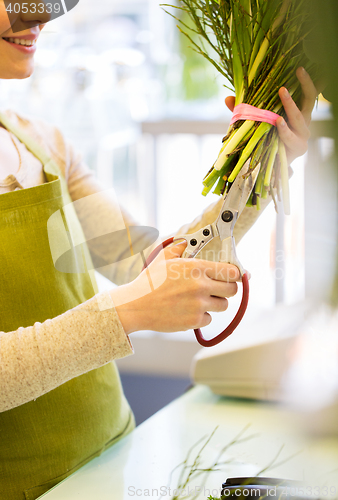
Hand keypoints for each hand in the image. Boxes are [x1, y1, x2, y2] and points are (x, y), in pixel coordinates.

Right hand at [111, 242, 240, 333]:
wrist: (136, 306)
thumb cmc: (149, 282)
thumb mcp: (163, 259)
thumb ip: (179, 248)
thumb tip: (187, 241)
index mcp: (196, 268)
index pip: (232, 271)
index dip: (235, 274)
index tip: (234, 276)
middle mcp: (200, 286)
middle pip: (232, 290)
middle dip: (227, 289)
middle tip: (217, 289)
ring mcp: (198, 305)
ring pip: (223, 305)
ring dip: (215, 303)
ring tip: (199, 300)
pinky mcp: (194, 321)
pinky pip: (209, 319)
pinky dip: (202, 316)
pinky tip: (188, 310)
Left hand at [225, 67, 317, 163]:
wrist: (268, 165)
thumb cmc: (264, 140)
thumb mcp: (253, 122)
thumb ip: (242, 111)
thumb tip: (227, 98)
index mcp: (297, 111)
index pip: (307, 92)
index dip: (307, 80)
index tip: (300, 67)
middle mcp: (303, 121)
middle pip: (308, 100)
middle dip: (303, 86)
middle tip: (289, 77)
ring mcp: (302, 135)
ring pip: (300, 119)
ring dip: (291, 107)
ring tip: (282, 94)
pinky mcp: (299, 148)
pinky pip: (292, 137)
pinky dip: (285, 130)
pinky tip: (279, 122)